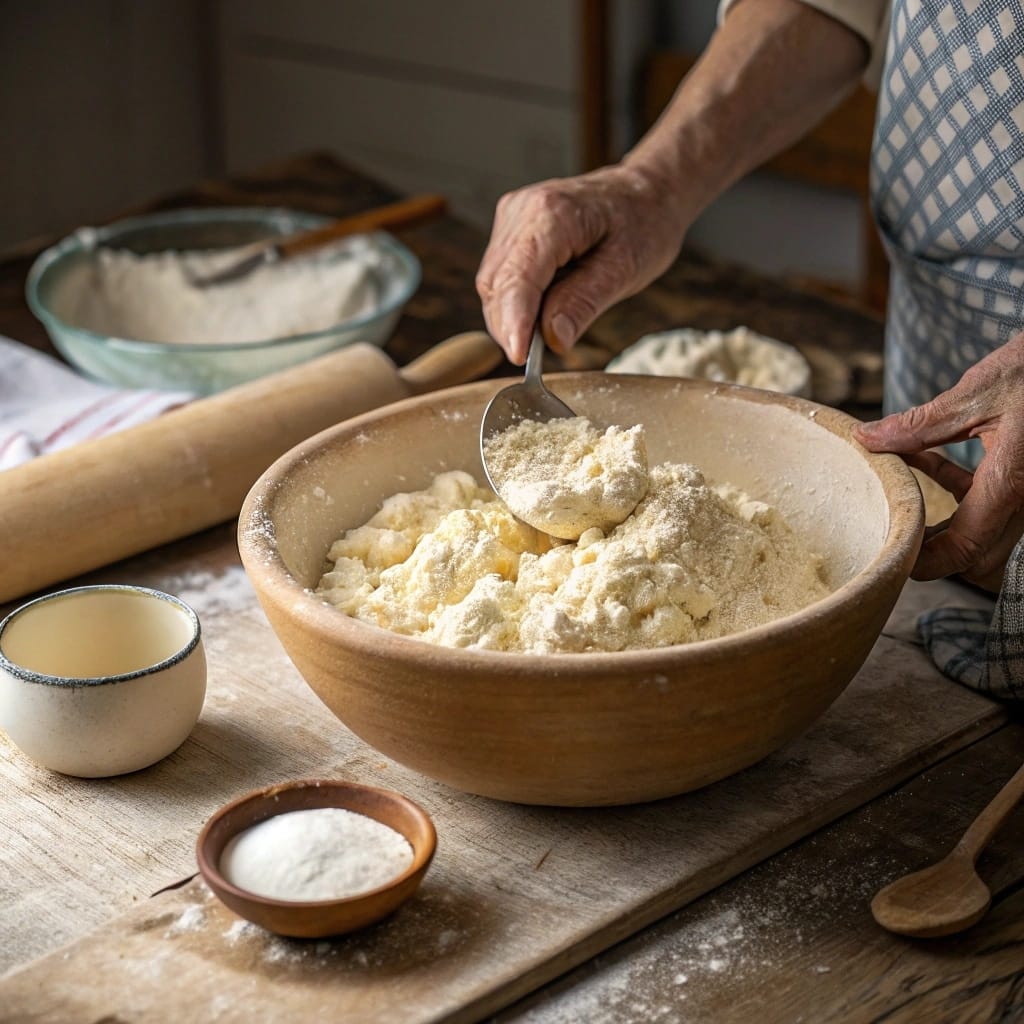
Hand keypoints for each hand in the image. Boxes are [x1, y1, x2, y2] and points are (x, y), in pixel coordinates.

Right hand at [475, 163, 687, 363]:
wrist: (646, 191)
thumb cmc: (643, 223)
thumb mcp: (625, 269)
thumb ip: (584, 303)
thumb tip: (553, 340)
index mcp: (553, 214)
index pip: (519, 278)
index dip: (514, 323)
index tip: (520, 358)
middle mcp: (522, 210)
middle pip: (497, 285)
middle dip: (511, 327)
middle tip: (535, 359)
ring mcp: (512, 217)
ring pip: (492, 284)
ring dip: (510, 318)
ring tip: (542, 336)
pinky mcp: (511, 228)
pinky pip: (500, 276)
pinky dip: (515, 304)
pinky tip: (539, 314)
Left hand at [854, 333, 1023, 591]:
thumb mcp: (978, 393)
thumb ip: (920, 424)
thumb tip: (868, 438)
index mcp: (1012, 483)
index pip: (966, 549)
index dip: (927, 563)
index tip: (894, 557)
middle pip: (978, 556)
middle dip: (935, 551)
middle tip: (893, 529)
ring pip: (986, 534)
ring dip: (945, 524)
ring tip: (903, 497)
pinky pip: (993, 502)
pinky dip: (959, 491)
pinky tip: (927, 461)